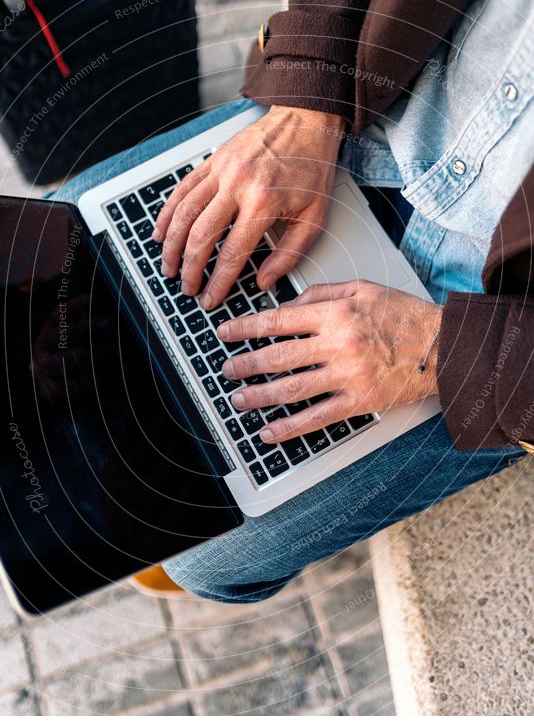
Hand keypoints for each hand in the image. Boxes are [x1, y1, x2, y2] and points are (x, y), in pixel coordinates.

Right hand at [152, 106, 344, 309]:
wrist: (307, 122)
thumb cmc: (313, 168)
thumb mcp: (314, 217)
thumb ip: (290, 254)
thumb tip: (264, 281)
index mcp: (264, 202)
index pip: (232, 253)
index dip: (218, 281)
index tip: (210, 298)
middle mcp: (238, 184)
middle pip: (201, 236)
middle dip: (190, 269)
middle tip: (187, 287)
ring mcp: (221, 170)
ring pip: (184, 213)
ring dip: (172, 245)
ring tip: (169, 267)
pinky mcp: (213, 161)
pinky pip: (182, 190)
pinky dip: (168, 214)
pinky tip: (162, 233)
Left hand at [217, 280, 441, 442]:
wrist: (445, 346)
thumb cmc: (406, 315)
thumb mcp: (364, 288)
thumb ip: (323, 292)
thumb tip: (289, 303)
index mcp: (336, 314)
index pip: (279, 320)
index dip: (246, 328)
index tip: (226, 333)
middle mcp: (338, 344)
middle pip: (278, 356)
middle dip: (245, 364)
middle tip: (226, 369)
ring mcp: (348, 376)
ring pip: (291, 389)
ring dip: (259, 396)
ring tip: (239, 399)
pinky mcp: (360, 401)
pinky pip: (317, 417)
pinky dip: (290, 427)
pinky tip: (270, 432)